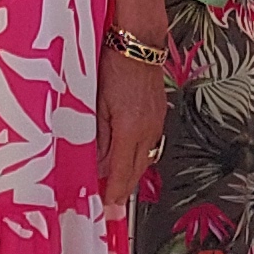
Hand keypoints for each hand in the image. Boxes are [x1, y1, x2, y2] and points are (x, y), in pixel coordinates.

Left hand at [99, 54, 167, 207]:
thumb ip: (98, 136)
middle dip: (124, 190)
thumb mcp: (96, 103)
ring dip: (131, 174)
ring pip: (144, 159)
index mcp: (130, 129)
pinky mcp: (157, 116)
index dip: (114, 193)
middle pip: (136, 171)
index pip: (121, 171)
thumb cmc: (114, 66)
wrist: (139, 45)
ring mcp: (155, 124)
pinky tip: (127, 158)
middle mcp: (147, 130)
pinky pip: (149, 145)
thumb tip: (97, 161)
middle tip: (112, 204)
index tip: (109, 208)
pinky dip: (137, 157)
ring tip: (117, 185)